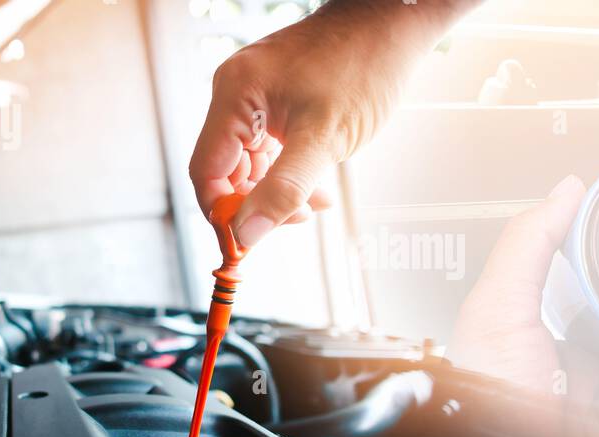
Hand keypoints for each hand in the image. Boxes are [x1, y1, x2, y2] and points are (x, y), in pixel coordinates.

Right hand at [189, 1, 479, 246]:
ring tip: (318, 202)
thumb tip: (247, 233)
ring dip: (280, 192)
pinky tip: (319, 187)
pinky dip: (290, 173)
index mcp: (235, 95)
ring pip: (251, 165)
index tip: (245, 245)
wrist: (392, 28)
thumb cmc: (362, 68)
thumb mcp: (323, 139)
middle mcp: (237, 94)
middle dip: (258, 204)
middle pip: (227, 171)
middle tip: (298, 219)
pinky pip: (270, 149)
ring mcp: (256, 97)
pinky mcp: (276, 102)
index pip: (206, 171)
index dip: (223, 214)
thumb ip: (283, 189)